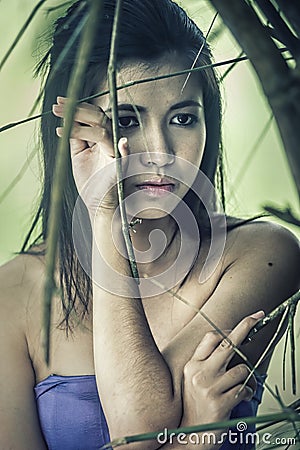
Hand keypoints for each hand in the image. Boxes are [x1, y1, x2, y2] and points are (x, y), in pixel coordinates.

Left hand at [52, 96, 128, 213]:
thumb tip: (67, 119)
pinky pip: (125, 156)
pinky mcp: (120, 167)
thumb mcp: (78, 155)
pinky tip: (122, 143)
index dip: (76, 107)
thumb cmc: (90, 181)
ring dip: (82, 126)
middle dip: (77, 110)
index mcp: (102, 138)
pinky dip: (125, 149)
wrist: (97, 203)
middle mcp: (110, 141)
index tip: (58, 103)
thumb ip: (76, 137)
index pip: (92, 115)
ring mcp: (116, 152)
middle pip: (98, 118)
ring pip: (103, 132)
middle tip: (57, 108)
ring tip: (63, 126)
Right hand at [181, 311, 263, 427]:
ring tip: (239, 386)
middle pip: (227, 344)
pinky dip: (247, 392)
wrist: (190, 434)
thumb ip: (207, 360)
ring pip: (242, 369)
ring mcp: (209, 389)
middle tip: (258, 316)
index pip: (211, 337)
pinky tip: (240, 397)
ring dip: (247, 377)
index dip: (230, 327)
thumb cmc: (196, 404)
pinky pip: (244, 389)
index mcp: (192, 365)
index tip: (245, 320)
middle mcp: (199, 373)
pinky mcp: (220, 404)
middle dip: (245, 327)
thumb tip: (229, 339)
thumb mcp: (194, 378)